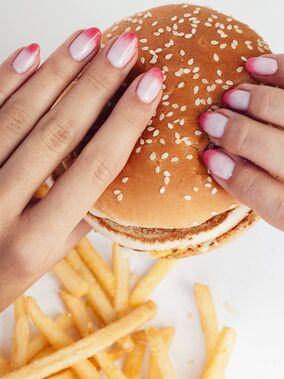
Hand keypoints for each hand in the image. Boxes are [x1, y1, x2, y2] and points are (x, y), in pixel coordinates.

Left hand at [0, 29, 162, 319]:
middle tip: (125, 47)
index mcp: (32, 242)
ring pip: (18, 116)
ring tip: (89, 39)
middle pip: (58, 134)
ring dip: (57, 73)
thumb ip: (76, 221)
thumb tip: (108, 175)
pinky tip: (32, 53)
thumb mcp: (42, 263)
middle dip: (96, 85)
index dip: (124, 123)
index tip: (150, 85)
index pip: (92, 171)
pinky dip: (6, 80)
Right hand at [199, 54, 283, 231]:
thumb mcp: (281, 205)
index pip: (264, 194)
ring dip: (257, 101)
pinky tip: (255, 66)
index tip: (208, 155)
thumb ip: (256, 192)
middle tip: (211, 120)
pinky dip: (280, 68)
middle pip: (274, 150)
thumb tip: (219, 161)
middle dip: (238, 133)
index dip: (233, 175)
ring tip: (232, 96)